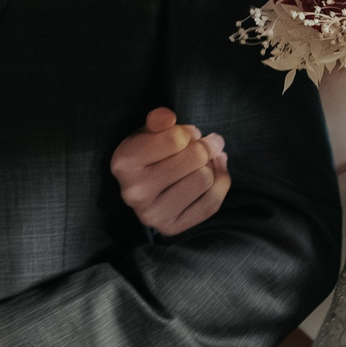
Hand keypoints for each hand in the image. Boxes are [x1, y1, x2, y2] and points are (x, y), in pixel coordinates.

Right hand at [111, 106, 227, 234]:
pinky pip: (211, 204)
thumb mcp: (148, 132)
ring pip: (205, 179)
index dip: (188, 132)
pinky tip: (215, 172)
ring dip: (211, 165)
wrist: (141, 187)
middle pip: (195, 158)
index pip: (176, 139)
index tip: (187, 134)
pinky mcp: (170, 228)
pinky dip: (220, 183)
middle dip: (205, 146)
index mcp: (125, 162)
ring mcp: (152, 214)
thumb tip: (168, 117)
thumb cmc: (148, 153)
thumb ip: (158, 121)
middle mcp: (135, 192)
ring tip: (203, 161)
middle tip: (202, 144)